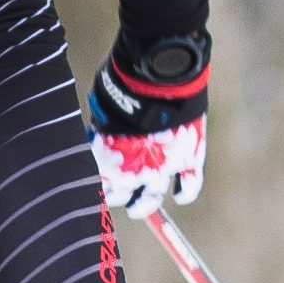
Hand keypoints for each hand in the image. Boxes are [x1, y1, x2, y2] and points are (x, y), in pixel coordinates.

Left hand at [87, 32, 208, 218]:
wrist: (159, 73)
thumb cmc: (123, 84)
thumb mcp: (102, 105)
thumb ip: (101, 126)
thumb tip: (96, 134)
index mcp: (108, 160)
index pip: (98, 185)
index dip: (95, 188)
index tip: (93, 188)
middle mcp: (134, 169)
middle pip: (122, 196)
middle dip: (116, 196)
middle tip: (114, 195)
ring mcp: (163, 166)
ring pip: (150, 199)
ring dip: (142, 206)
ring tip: (136, 209)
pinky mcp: (189, 157)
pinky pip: (190, 185)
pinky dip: (186, 192)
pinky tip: (180, 195)